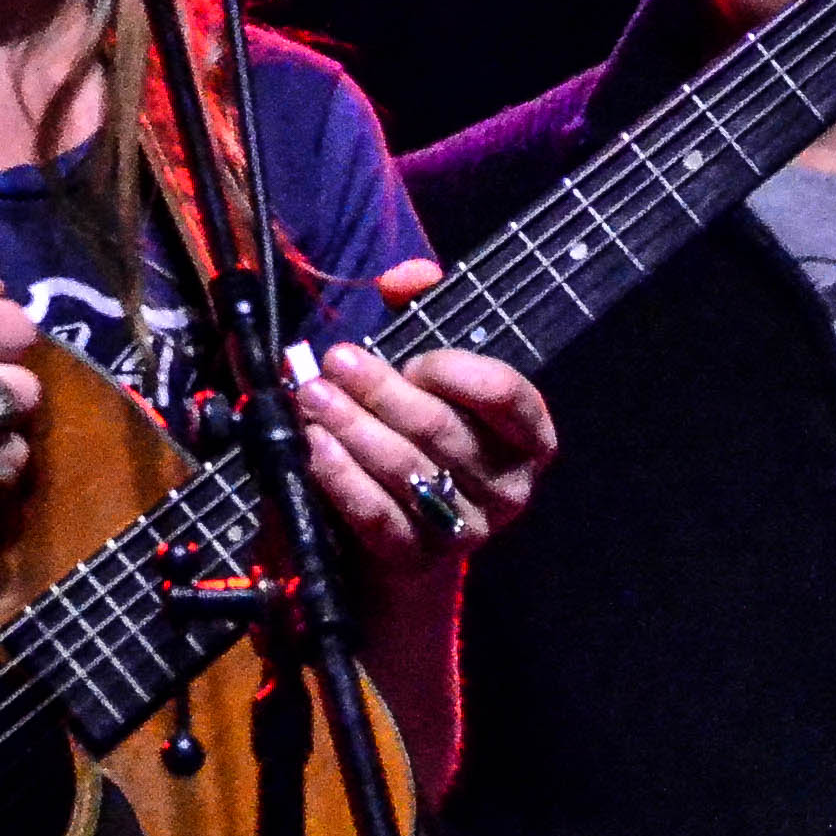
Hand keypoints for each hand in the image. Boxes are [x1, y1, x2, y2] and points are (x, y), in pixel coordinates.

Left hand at [292, 256, 556, 593]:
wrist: (392, 551)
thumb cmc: (413, 441)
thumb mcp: (425, 377)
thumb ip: (422, 313)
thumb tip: (407, 275)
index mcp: (524, 437)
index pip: (507, 396)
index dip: (458, 372)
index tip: (414, 358)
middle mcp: (506, 486)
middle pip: (441, 429)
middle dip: (381, 390)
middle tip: (335, 360)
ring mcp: (463, 530)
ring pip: (405, 469)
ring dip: (352, 427)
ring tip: (311, 396)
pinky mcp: (415, 560)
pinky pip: (378, 516)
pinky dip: (341, 478)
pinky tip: (312, 448)